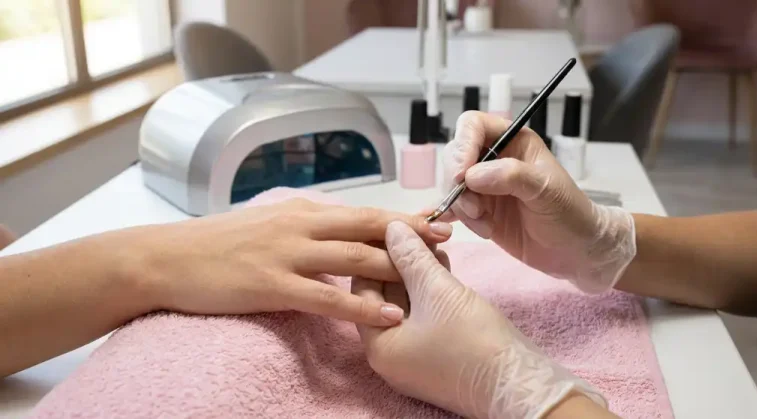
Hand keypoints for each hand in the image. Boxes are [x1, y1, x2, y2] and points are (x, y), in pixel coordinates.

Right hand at [132, 198, 452, 325]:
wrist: (167, 258)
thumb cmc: (216, 244)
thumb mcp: (267, 224)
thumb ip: (304, 229)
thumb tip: (335, 236)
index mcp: (302, 211)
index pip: (364, 211)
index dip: (403, 217)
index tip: (437, 221)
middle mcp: (301, 225)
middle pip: (370, 226)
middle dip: (414, 234)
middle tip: (450, 241)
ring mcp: (288, 253)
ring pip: (356, 257)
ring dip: (398, 267)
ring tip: (433, 277)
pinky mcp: (273, 283)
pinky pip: (327, 296)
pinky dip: (361, 305)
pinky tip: (387, 315)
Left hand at [353, 222, 605, 417]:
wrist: (520, 384)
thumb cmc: (473, 340)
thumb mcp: (438, 291)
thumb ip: (411, 257)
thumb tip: (391, 228)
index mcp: (378, 346)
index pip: (363, 288)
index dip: (377, 253)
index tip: (394, 226)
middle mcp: (390, 355)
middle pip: (385, 295)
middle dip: (402, 259)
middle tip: (418, 229)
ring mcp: (415, 357)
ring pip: (408, 303)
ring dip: (419, 271)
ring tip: (435, 241)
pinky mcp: (438, 354)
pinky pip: (426, 315)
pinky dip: (432, 289)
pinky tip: (444, 264)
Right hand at [438, 111, 635, 292]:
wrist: (575, 250)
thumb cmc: (569, 212)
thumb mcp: (546, 190)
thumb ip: (512, 176)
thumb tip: (472, 175)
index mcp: (512, 141)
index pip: (473, 125)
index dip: (463, 145)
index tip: (463, 174)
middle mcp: (493, 159)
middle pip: (454, 155)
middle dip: (458, 182)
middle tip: (476, 208)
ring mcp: (483, 186)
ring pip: (450, 184)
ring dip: (462, 206)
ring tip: (486, 225)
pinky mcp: (477, 210)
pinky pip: (452, 207)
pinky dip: (454, 218)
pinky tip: (470, 229)